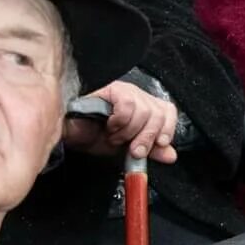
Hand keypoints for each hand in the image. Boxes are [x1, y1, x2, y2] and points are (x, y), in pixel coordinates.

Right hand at [63, 79, 179, 162]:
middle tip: (134, 150)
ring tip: (115, 138)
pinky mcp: (110, 89)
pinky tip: (110, 126)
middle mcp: (137, 96)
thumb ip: (151, 150)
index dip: (168, 128)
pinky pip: (126, 104)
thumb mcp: (128, 149)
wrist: (72, 135)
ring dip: (129, 131)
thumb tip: (171, 155)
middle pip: (158, 112)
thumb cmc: (97, 138)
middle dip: (147, 136)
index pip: (168, 110)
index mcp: (145, 107)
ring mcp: (124, 91)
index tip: (160, 143)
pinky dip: (120, 121)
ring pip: (144, 110)